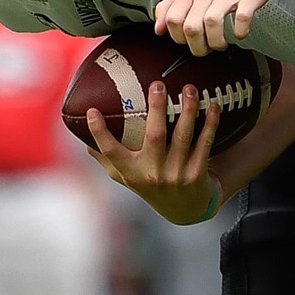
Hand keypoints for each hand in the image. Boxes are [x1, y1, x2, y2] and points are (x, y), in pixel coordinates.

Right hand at [84, 80, 223, 224]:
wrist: (186, 209)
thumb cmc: (151, 184)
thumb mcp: (126, 177)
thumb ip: (106, 159)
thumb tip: (82, 138)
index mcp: (131, 172)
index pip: (111, 152)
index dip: (99, 133)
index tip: (92, 111)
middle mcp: (152, 173)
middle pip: (154, 136)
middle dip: (156, 108)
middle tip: (158, 84)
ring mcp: (176, 174)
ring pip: (182, 136)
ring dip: (187, 110)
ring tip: (189, 88)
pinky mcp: (197, 173)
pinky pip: (204, 143)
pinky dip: (210, 123)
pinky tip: (213, 105)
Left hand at [155, 0, 279, 55]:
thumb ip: (170, 6)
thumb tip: (158, 29)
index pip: (172, 18)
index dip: (177, 37)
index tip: (187, 41)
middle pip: (191, 26)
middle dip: (197, 46)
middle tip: (205, 48)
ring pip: (212, 23)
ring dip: (216, 42)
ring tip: (221, 44)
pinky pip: (242, 17)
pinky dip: (239, 31)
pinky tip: (239, 33)